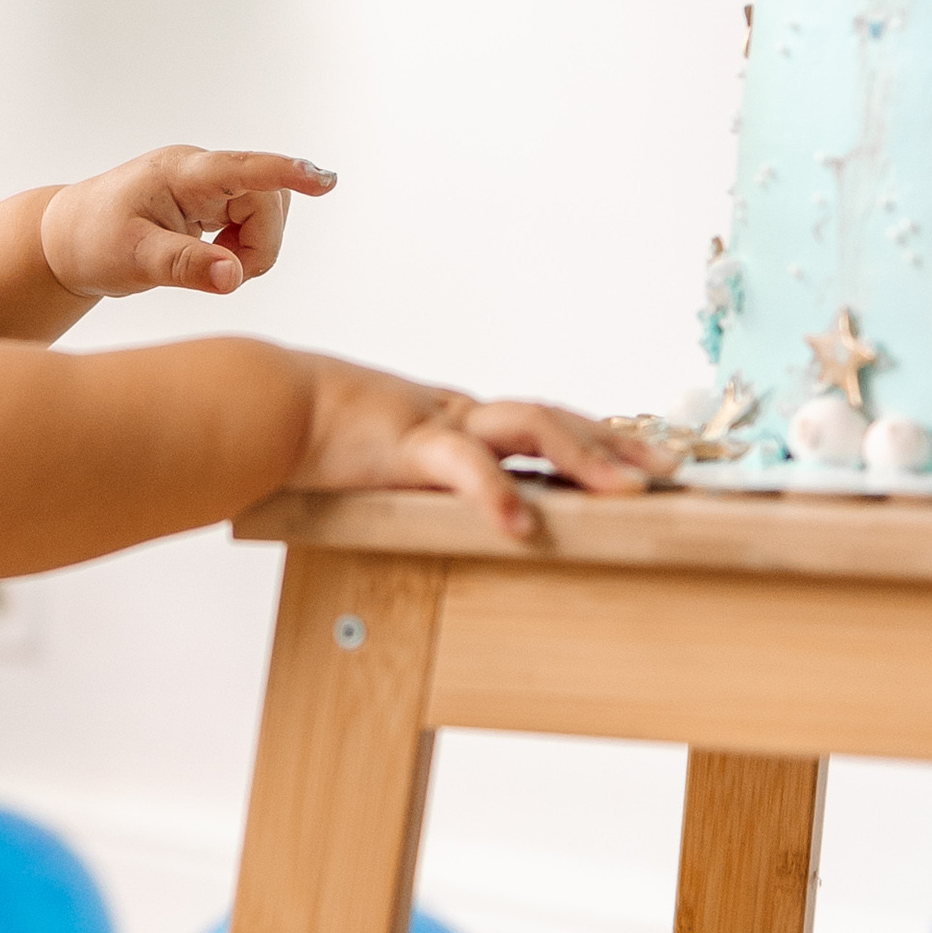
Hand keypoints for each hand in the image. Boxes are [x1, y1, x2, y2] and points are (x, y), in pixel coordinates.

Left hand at [39, 146, 334, 303]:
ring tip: (208, 264)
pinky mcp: (214, 202)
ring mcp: (210, 185)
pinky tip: (213, 256)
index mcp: (181, 174)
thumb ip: (183, 266)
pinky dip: (245, 248)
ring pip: (269, 214)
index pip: (244, 169)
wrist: (70, 238)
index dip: (287, 174)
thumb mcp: (133, 260)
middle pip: (269, 203)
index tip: (325, 180)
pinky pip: (256, 222)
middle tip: (219, 274)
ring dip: (254, 249)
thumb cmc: (93, 242)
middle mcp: (202, 171)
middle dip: (259, 248)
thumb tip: (233, 278)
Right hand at [291, 367, 670, 541]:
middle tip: (670, 471)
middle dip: (616, 444)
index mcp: (454, 421)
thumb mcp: (381, 462)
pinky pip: (461, 467)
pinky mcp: (406, 444)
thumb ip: (419, 482)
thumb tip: (456, 520)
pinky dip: (493, 495)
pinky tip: (521, 528)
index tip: (643, 460)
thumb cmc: (310, 436)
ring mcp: (436, 422)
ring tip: (629, 493)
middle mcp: (458, 414)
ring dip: (584, 457)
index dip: (596, 439)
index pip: (542, 424)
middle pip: (555, 418)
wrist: (261, 404)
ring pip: (528, 427)